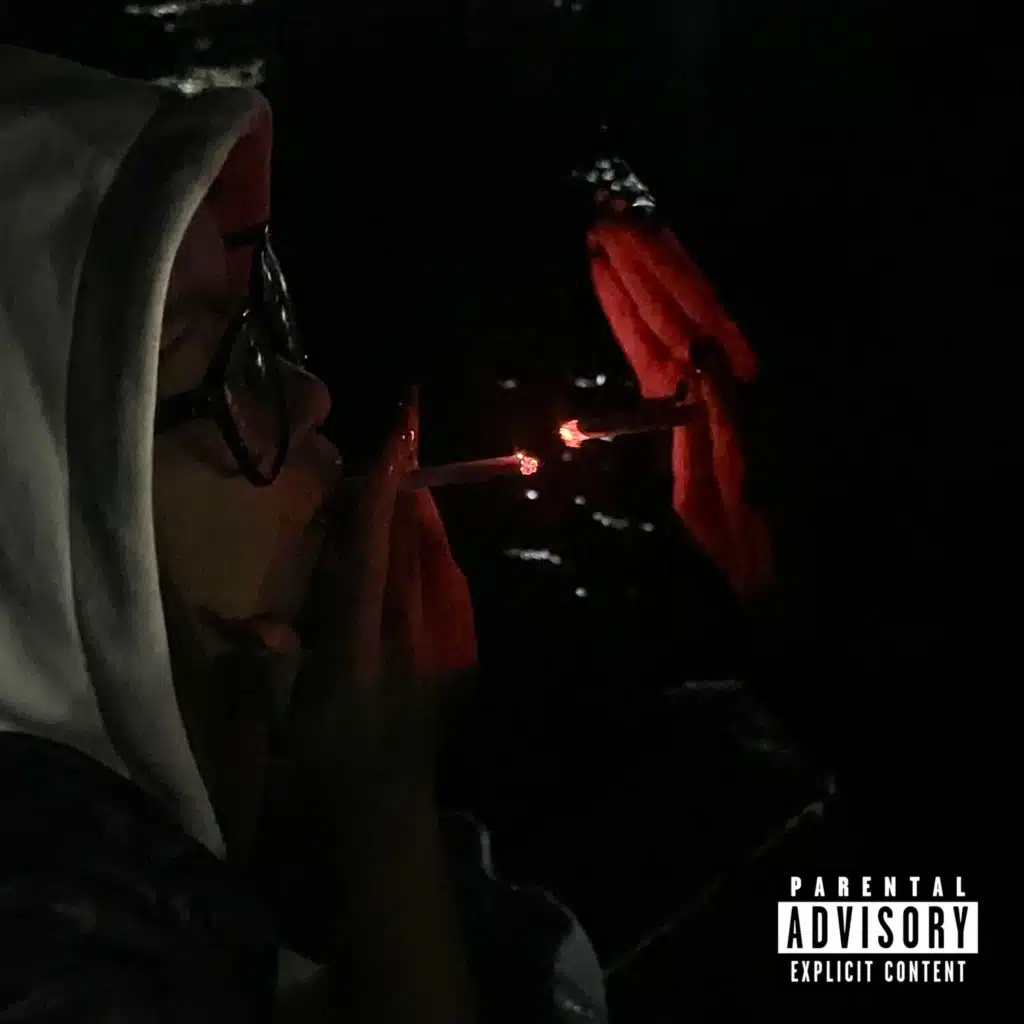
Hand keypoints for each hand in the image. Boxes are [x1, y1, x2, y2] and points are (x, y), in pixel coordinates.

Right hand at [285, 392, 476, 812]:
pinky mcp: (461, 652)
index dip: (380, 500)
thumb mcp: (286, 725)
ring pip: (438, 558)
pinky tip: (423, 541)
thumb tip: (256, 624)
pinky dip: (435, 551)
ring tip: (409, 476)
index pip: (373, 558)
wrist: (392, 811)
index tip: (391, 448)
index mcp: (363, 645)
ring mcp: (444, 643)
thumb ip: (270, 671)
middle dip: (407, 488)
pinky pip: (451, 584)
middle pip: (414, 544)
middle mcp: (410, 634)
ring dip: (422, 514)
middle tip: (402, 440)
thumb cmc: (329, 766)